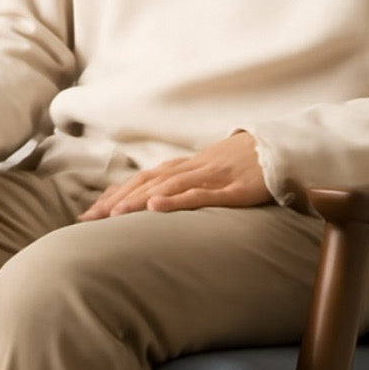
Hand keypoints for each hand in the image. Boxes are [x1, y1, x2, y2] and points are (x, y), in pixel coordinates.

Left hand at [77, 131, 269, 220]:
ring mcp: (212, 177)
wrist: (281, 150)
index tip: (88, 214)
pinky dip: (177, 201)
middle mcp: (191, 169)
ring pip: (167, 187)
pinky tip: (157, 208)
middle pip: (146, 182)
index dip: (113, 195)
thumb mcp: (208, 174)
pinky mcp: (232, 189)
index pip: (140, 179)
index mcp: (184, 167)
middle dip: (115, 201)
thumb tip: (154, 202)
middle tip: (88, 220)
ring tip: (113, 217)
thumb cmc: (241, 164)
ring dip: (138, 201)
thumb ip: (183, 185)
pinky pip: (201, 195)